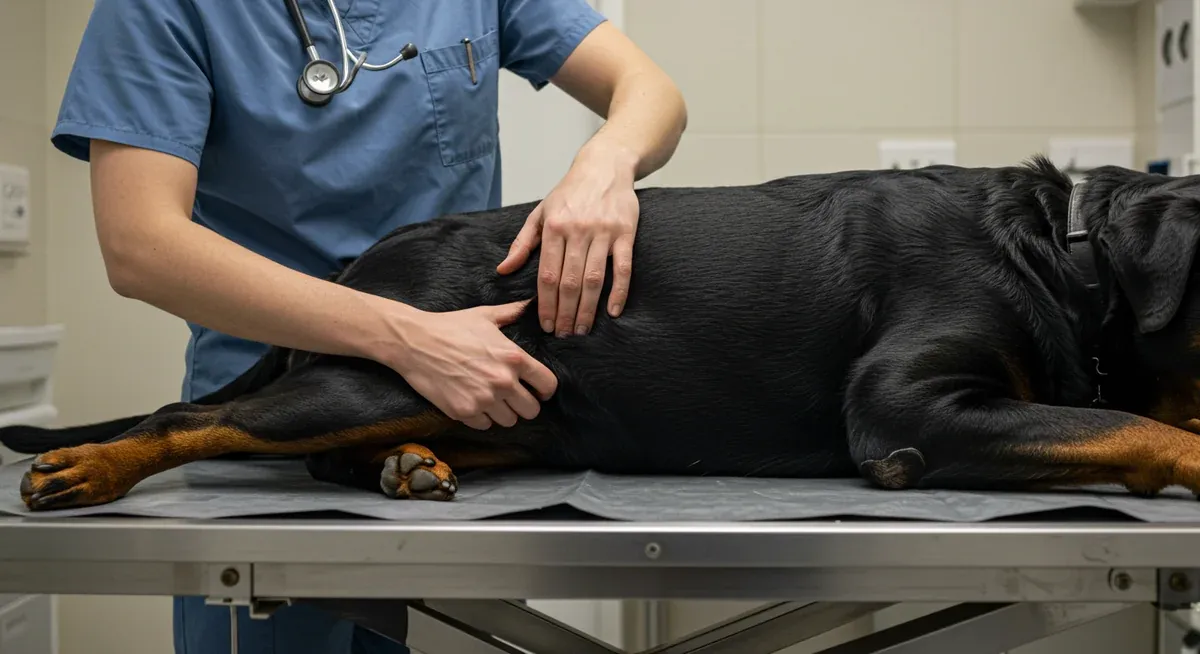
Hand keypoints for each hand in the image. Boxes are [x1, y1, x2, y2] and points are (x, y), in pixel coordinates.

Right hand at [386, 300, 557, 429]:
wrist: (414, 342)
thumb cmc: (450, 326)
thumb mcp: (485, 315)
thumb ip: (513, 312)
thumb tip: (531, 302)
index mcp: (513, 358)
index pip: (548, 385)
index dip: (545, 389)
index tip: (538, 390)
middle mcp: (502, 381)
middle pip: (532, 410)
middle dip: (525, 404)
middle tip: (514, 397)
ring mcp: (483, 399)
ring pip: (509, 421)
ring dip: (503, 412)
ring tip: (492, 398)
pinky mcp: (464, 412)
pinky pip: (485, 425)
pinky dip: (481, 417)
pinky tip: (473, 401)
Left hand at [498, 143, 638, 336]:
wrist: (604, 166)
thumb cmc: (570, 193)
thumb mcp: (540, 213)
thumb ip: (522, 243)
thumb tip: (503, 270)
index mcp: (554, 227)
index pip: (547, 274)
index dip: (546, 303)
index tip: (546, 324)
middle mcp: (577, 231)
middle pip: (570, 281)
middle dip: (566, 313)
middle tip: (564, 335)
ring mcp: (603, 233)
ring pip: (594, 279)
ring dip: (588, 308)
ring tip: (583, 329)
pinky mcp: (626, 233)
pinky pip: (623, 267)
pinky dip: (619, 291)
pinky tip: (614, 311)